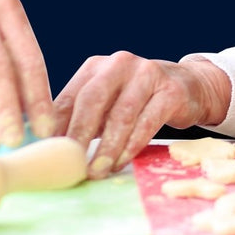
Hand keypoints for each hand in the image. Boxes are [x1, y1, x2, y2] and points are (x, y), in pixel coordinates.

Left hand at [54, 52, 230, 177]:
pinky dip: (132, 145)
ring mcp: (146, 74)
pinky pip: (147, 121)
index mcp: (95, 66)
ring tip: (97, 171)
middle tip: (71, 164)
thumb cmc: (136, 101)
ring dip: (107, 147)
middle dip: (79, 135)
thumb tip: (48, 149)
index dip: (56, 127)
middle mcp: (119, 64)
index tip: (48, 154)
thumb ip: (81, 120)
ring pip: (121, 114)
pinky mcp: (169, 90)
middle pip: (92, 100)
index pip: (69, 97)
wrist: (187, 87)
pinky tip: (121, 162)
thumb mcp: (106, 105)